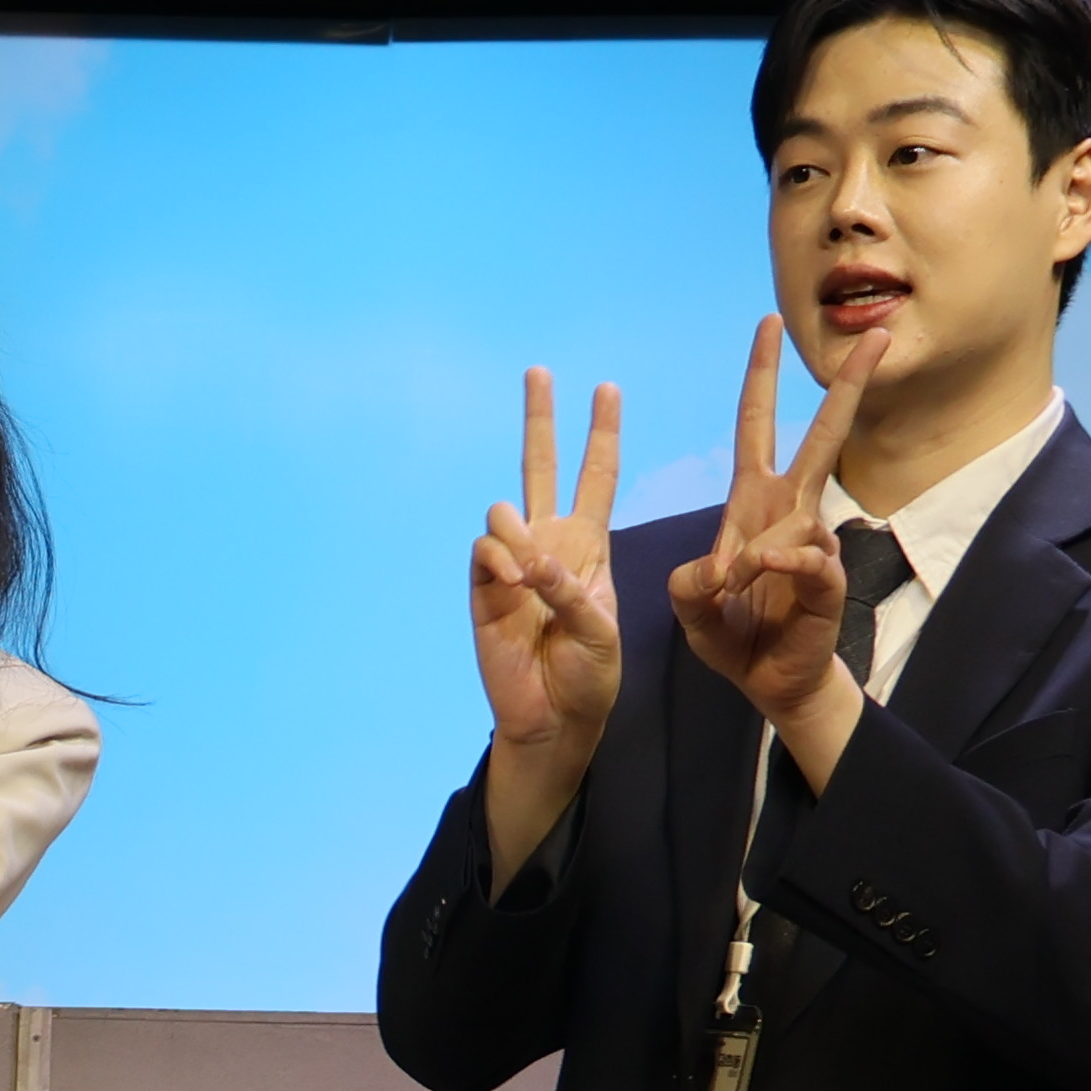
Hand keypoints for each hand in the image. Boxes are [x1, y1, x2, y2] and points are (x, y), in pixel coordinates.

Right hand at [469, 367, 627, 764]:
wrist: (553, 717)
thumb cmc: (590, 674)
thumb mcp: (602, 628)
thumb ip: (570, 589)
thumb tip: (526, 558)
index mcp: (588, 546)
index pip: (597, 476)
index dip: (602, 434)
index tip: (607, 390)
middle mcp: (548, 543)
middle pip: (542, 467)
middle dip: (540, 420)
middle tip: (538, 372)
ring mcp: (512, 564)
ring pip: (505, 511)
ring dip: (519, 535)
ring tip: (532, 578)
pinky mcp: (483, 588)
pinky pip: (484, 550)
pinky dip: (499, 559)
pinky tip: (514, 583)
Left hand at [664, 317, 872, 735]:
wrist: (768, 683)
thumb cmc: (732, 635)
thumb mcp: (690, 604)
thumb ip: (690, 581)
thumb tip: (726, 565)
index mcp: (751, 502)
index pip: (756, 425)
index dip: (761, 377)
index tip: (768, 325)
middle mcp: (789, 512)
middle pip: (821, 436)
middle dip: (846, 386)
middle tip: (875, 335)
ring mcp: (814, 544)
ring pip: (801, 516)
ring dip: (758, 554)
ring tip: (733, 592)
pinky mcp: (828, 582)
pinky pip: (809, 559)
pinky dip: (782, 568)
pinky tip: (762, 578)